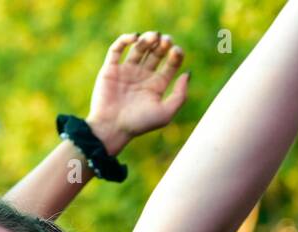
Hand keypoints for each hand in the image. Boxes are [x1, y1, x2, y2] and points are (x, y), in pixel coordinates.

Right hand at [86, 32, 189, 155]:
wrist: (110, 129)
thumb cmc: (138, 125)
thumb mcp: (165, 113)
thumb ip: (180, 95)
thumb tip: (187, 73)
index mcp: (156, 85)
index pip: (171, 63)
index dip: (176, 54)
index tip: (176, 51)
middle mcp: (142, 76)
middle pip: (156, 52)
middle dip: (162, 43)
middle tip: (165, 40)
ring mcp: (125, 72)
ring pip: (138, 48)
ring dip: (147, 38)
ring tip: (152, 36)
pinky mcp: (109, 70)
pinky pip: (116, 50)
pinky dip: (124, 40)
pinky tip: (134, 37)